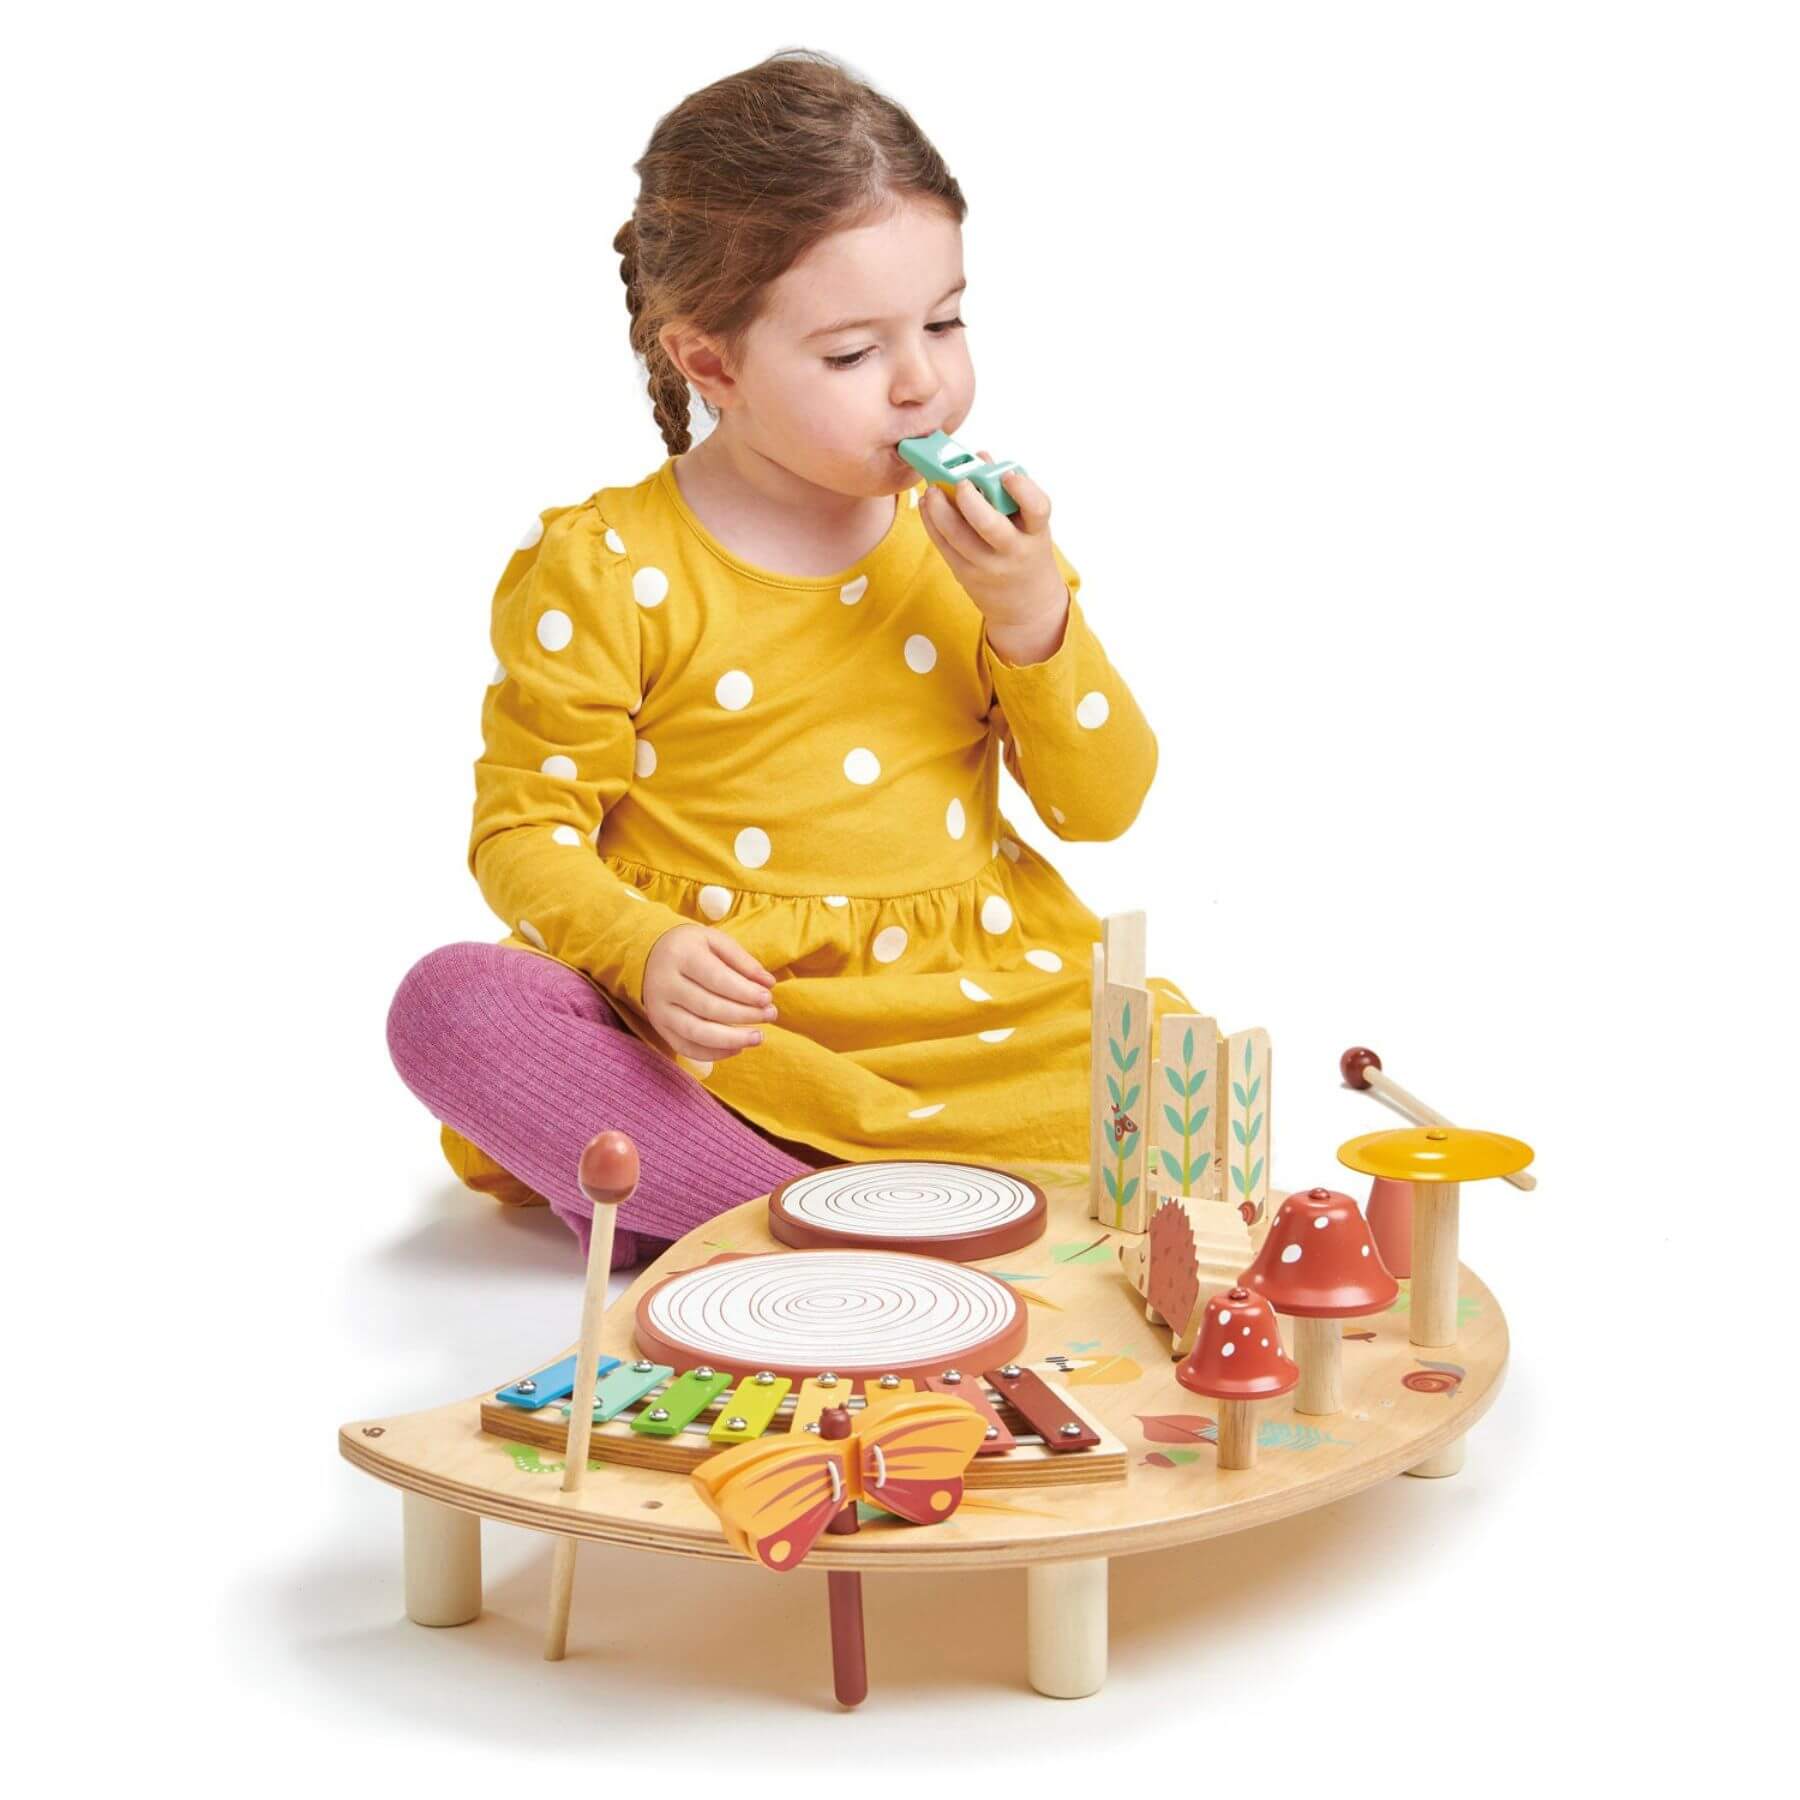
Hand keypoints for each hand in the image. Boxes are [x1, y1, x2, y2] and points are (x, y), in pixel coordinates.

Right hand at [642, 924, 778, 1062]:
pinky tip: (737, 1048)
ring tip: (758, 1037)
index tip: (768, 998)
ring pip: (696, 1033)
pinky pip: (686, 1047)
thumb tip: (768, 984)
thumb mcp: (715, 941)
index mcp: (680, 956)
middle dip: (744, 1014)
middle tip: (771, 1015)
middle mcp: (665, 984)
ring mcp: (659, 1009)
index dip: (745, 992)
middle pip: (708, 1007)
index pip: (716, 979)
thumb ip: (743, 960)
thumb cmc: (691, 947)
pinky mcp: (659, 1028)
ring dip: (731, 1040)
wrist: (649, 955)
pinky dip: (714, 1053)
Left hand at [917, 452, 1069, 655]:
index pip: (1037, 509)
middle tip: (959, 481)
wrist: (1027, 603)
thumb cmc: (1027, 550)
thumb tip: (980, 456)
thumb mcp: (1030, 525)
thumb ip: (1009, 491)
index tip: (1007, 474)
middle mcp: (1013, 552)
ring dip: (940, 509)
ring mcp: (987, 566)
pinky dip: (931, 522)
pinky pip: (943, 545)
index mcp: (1036, 533)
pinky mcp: (964, 574)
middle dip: (970, 500)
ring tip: (932, 488)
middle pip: (990, 526)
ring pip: (958, 536)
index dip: (1022, 489)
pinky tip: (926, 504)